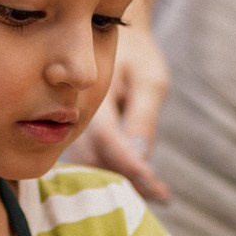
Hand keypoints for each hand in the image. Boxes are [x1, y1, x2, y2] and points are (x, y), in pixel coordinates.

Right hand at [66, 18, 169, 200]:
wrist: (113, 41)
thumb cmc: (137, 56)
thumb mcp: (149, 79)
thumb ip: (143, 117)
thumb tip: (141, 156)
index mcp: (91, 95)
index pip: (107, 139)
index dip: (129, 164)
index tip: (154, 185)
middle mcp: (75, 116)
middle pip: (95, 159)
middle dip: (127, 180)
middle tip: (161, 194)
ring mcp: (74, 129)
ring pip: (92, 167)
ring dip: (123, 182)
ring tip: (157, 192)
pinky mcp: (80, 139)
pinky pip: (94, 163)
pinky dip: (118, 175)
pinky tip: (145, 183)